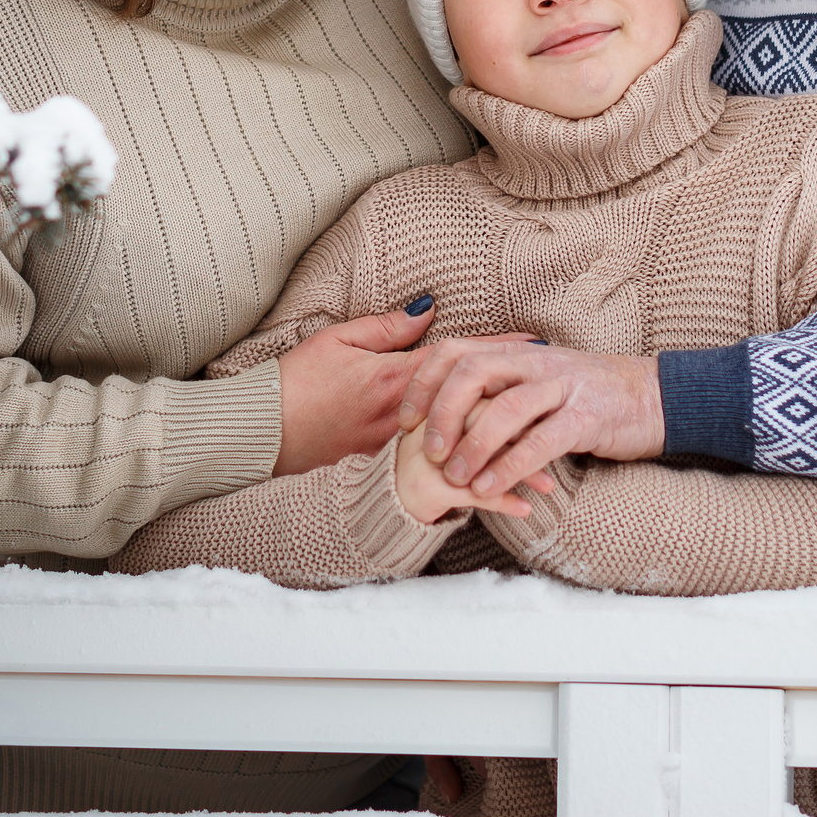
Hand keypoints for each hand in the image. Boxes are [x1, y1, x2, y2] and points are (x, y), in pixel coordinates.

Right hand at [273, 307, 546, 475]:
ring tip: (547, 471)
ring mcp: (396, 449)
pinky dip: (476, 495)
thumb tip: (427, 311)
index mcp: (395, 376)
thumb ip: (387, 329)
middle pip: (472, 412)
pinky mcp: (386, 476)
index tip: (536, 345)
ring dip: (505, 460)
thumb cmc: (292, 383)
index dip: (498, 350)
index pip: (459, 360)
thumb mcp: (338, 340)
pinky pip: (441, 487)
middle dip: (517, 411)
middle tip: (559, 412)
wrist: (258, 432)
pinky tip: (505, 506)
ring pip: (462, 454)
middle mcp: (403, 415)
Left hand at [398, 341, 664, 498]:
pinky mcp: (588, 418)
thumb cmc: (590, 396)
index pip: (455, 352)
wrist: (655, 397)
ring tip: (455, 477)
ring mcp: (563, 388)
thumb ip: (501, 390)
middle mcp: (537, 362)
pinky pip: (541, 441)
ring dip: (472, 445)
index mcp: (519, 353)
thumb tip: (449, 412)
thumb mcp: (540, 382)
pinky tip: (490, 487)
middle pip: (472, 372)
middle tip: (429, 450)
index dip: (422, 383)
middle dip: (441, 411)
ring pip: (506, 408)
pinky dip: (510, 465)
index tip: (405, 420)